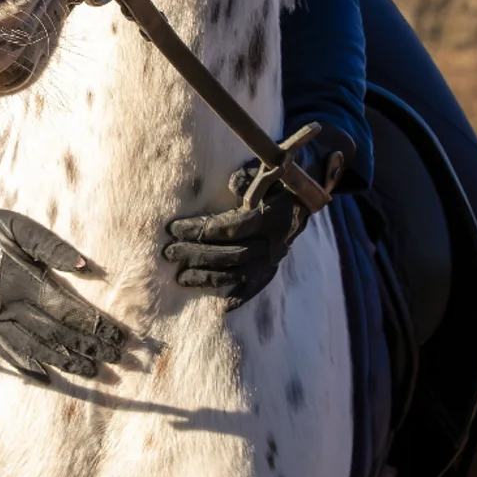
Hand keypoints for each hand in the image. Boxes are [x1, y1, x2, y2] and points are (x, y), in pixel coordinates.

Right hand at [0, 188, 126, 378]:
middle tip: (116, 357)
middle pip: (54, 332)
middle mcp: (4, 304)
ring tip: (92, 372)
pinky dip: (29, 366)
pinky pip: (8, 351)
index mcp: (17, 279)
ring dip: (65, 362)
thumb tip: (86, 267)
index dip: (92, 324)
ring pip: (34, 347)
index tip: (117, 335)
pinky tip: (48, 378)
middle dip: (88, 347)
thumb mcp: (21, 226)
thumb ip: (51, 246)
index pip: (63, 308)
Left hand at [163, 124, 353, 309]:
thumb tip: (233, 184)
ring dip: (208, 278)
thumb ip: (249, 179)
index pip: (230, 228)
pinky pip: (256, 288)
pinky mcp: (273, 270)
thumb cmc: (277, 182)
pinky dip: (239, 297)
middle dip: (197, 255)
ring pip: (238, 274)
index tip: (174, 229)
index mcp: (269, 217)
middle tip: (170, 253)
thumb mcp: (266, 172)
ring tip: (182, 278)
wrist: (306, 198)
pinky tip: (220, 305)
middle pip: (231, 255)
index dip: (200, 230)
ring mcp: (273, 259)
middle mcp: (272, 242)